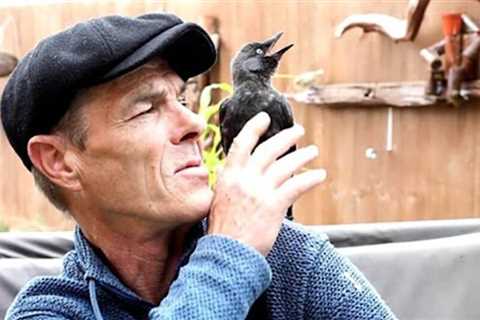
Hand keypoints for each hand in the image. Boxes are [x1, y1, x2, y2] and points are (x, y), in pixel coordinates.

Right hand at [208, 112, 325, 255]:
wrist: (226, 253)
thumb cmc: (223, 231)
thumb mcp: (219, 200)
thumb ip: (231, 184)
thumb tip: (241, 174)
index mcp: (228, 176)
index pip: (242, 144)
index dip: (254, 128)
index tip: (264, 117)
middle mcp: (244, 179)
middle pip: (269, 150)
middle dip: (286, 137)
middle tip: (299, 131)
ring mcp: (259, 191)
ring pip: (286, 166)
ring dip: (302, 156)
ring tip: (313, 151)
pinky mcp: (273, 205)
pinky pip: (296, 186)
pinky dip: (310, 178)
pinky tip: (320, 175)